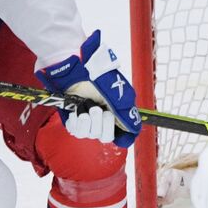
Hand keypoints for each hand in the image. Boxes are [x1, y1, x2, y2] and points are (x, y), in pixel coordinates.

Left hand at [37, 30, 141, 147]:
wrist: (77, 70)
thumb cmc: (98, 78)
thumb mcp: (118, 94)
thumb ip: (126, 112)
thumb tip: (134, 129)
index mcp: (116, 115)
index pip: (121, 136)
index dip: (119, 133)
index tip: (112, 120)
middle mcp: (102, 121)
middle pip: (104, 137)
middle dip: (101, 123)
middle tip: (97, 108)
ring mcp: (87, 122)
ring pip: (89, 135)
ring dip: (87, 120)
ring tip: (86, 104)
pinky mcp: (73, 121)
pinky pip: (75, 131)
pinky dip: (76, 120)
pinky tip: (77, 109)